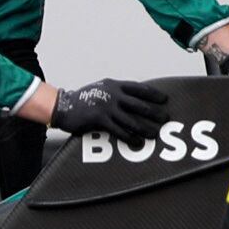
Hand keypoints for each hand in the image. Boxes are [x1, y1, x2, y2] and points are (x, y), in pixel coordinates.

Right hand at [48, 76, 169, 145]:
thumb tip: (137, 99)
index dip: (153, 94)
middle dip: (155, 113)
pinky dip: (130, 137)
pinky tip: (137, 142)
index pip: (139, 88)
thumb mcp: (102, 88)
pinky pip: (119, 130)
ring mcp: (106, 107)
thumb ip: (118, 92)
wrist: (62, 105)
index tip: (165, 99)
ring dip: (146, 128)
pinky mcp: (99, 119)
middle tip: (166, 119)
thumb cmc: (84, 99)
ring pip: (132, 120)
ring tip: (155, 133)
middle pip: (140, 105)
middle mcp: (113, 94)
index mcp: (114, 85)